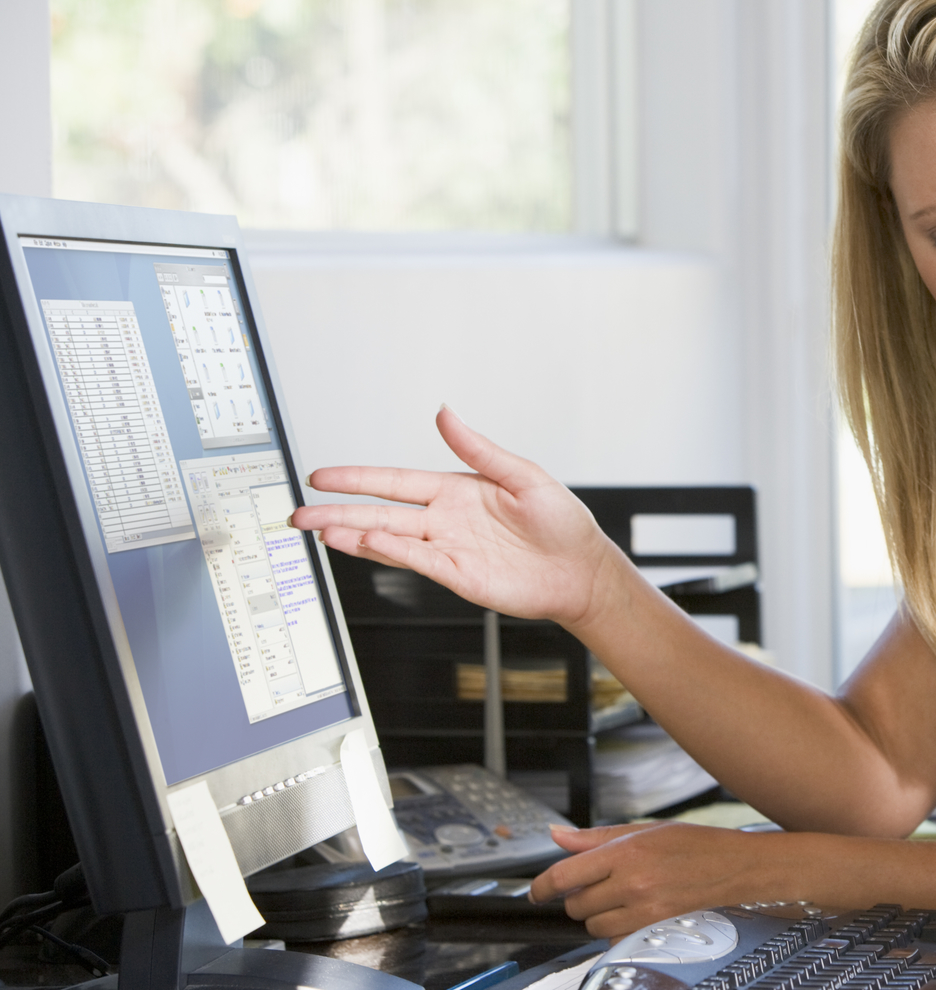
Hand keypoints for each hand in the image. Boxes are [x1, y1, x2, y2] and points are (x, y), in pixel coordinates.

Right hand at [290, 407, 615, 627]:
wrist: (582, 570)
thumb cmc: (562, 522)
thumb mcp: (523, 475)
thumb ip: (479, 448)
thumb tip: (445, 413)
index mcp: (457, 490)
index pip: (395, 481)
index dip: (358, 478)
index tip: (323, 476)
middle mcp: (446, 520)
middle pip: (380, 512)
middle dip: (338, 511)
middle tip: (300, 511)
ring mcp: (449, 548)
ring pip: (390, 539)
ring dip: (353, 534)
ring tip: (319, 530)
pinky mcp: (459, 575)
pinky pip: (417, 561)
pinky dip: (390, 553)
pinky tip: (364, 543)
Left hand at [530, 822, 788, 938]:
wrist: (735, 867)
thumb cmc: (694, 845)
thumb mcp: (643, 830)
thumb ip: (594, 838)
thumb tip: (557, 836)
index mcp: (625, 853)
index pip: (565, 875)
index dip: (542, 886)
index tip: (537, 891)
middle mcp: (632, 884)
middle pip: (575, 904)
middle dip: (577, 897)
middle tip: (595, 885)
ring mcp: (643, 911)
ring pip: (592, 925)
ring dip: (596, 914)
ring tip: (618, 897)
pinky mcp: (654, 930)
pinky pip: (614, 939)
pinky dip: (615, 930)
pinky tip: (631, 913)